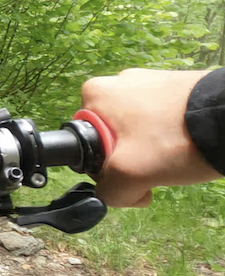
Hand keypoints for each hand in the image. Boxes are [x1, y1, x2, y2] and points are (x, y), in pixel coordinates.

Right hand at [81, 68, 218, 206]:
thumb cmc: (176, 140)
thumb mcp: (130, 174)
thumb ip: (109, 192)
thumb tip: (113, 195)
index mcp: (94, 93)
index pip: (88, 143)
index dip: (108, 168)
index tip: (133, 175)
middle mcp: (117, 80)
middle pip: (114, 136)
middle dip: (132, 157)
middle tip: (157, 167)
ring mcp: (148, 80)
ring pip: (139, 129)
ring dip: (154, 147)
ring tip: (177, 155)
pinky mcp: (174, 85)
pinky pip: (162, 118)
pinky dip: (172, 134)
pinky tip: (188, 142)